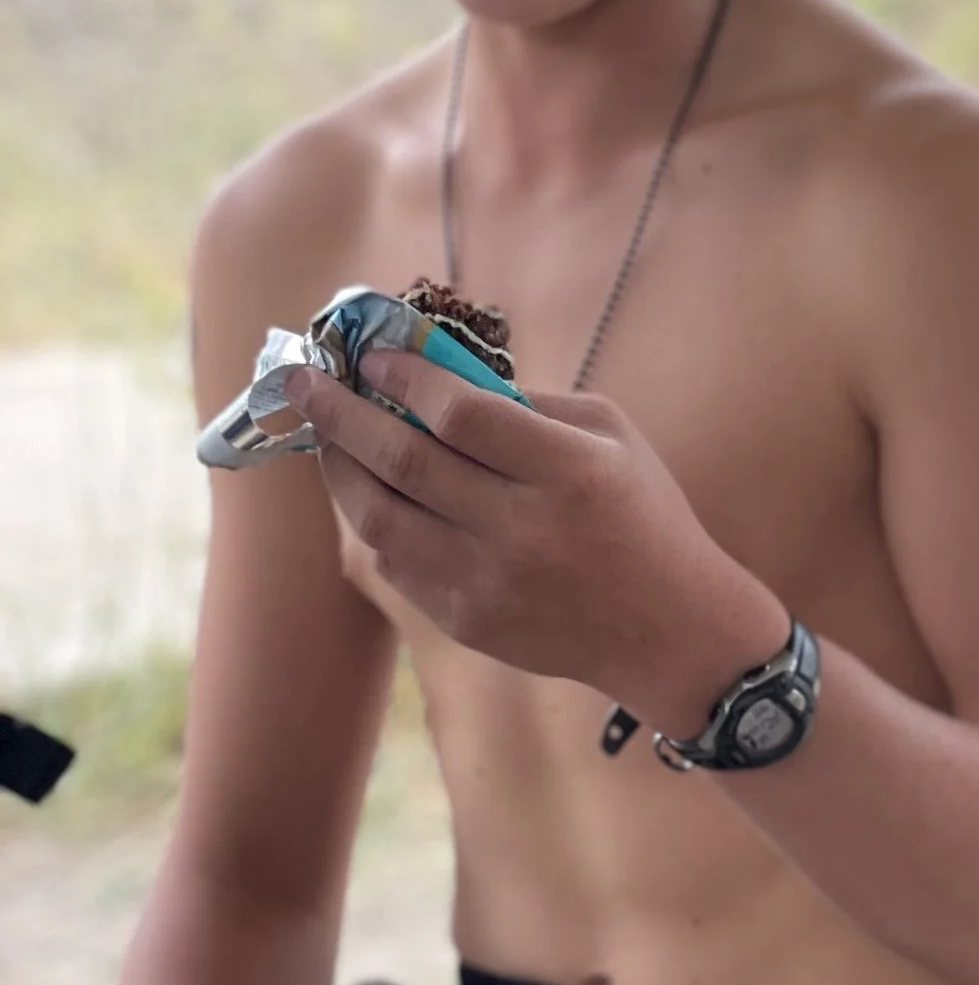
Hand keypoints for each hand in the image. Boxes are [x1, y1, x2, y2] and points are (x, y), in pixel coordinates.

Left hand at [284, 348, 787, 739]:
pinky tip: (370, 491)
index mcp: (568, 471)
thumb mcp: (613, 436)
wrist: (667, 629)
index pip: (461, 415)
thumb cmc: (642, 515)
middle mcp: (522, 529)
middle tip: (305, 380)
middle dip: (343, 414)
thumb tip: (440, 373)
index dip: (405, 378)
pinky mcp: (466, 623)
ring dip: (341, 469)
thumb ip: (531, 402)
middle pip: (405, 462)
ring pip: (380, 519)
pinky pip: (394, 563)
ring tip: (324, 434)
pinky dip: (374, 520)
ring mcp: (487, 583)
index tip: (370, 355)